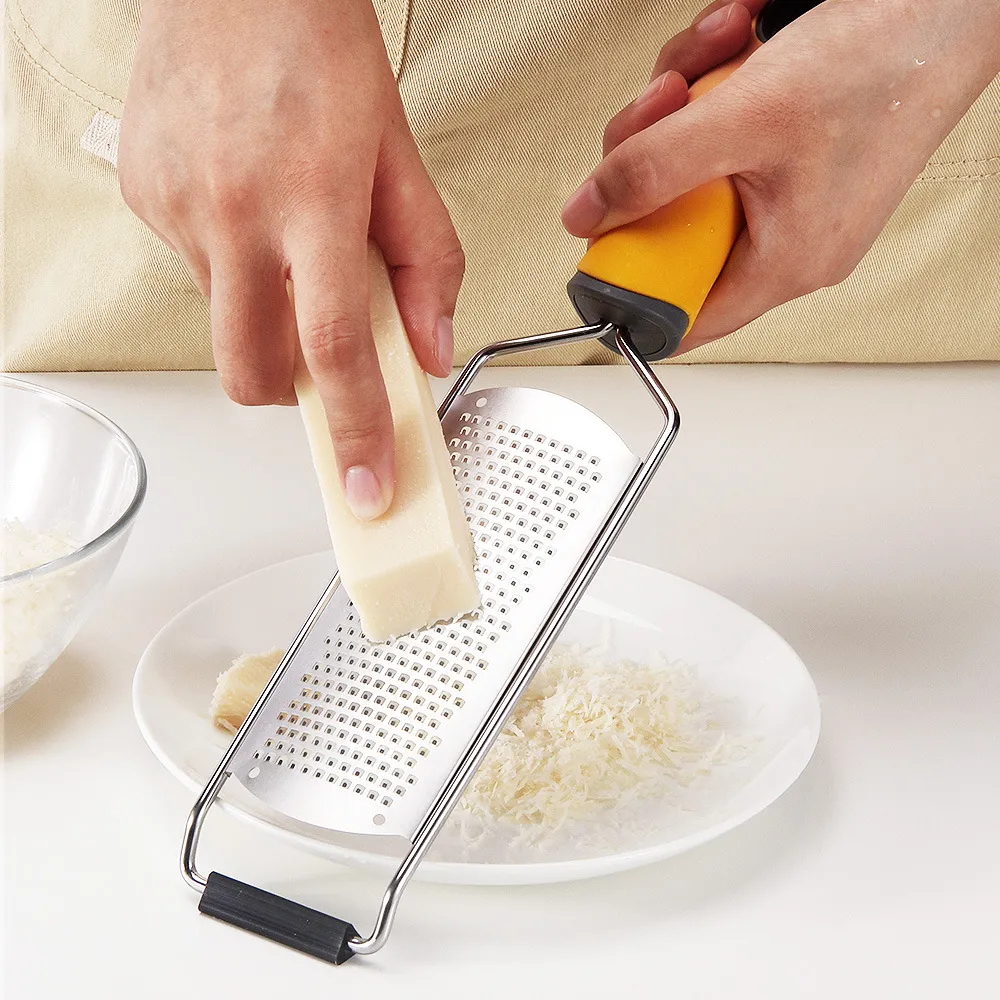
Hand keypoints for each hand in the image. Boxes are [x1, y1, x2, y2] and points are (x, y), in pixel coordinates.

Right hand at [119, 0, 463, 517]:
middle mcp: (234, 209)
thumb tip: (430, 347)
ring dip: (266, 310)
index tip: (366, 486)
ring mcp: (178, 206)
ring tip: (288, 234)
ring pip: (225, 322)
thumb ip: (427, 261)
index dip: (357, 430)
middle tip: (322, 361)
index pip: (336, 349)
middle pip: (254, 370)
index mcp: (313, 198)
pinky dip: (233, 265)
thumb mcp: (400, 155)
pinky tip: (249, 205)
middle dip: (293, 395)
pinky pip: (196, 274)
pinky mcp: (144, 199)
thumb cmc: (320, 49)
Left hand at [562, 0, 999, 353]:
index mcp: (785, 264)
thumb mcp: (744, 118)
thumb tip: (587, 213)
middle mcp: (788, 242)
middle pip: (671, 230)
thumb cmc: (879, 64)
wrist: (946, 6)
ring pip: (687, 174)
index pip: (682, 317)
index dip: (630, 291)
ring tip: (718, 55)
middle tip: (662, 107)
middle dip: (651, 160)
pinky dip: (713, 92)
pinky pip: (718, 140)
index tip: (598, 246)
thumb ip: (652, 170)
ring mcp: (788, 198)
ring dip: (681, 110)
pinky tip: (736, 48)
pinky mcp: (787, 157)